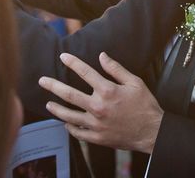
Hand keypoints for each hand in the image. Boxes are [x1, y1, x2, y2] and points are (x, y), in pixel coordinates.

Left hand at [38, 52, 161, 153]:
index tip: (62, 56)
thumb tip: (102, 55)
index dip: (72, 62)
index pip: (84, 72)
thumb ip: (116, 69)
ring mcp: (96, 124)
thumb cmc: (145, 106)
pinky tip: (65, 123)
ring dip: (56, 109)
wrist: (152, 133)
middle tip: (42, 81)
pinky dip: (70, 128)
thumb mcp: (135, 82)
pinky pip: (78, 133)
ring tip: (48, 105)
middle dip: (53, 86)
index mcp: (108, 91)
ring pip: (69, 116)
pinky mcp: (98, 137)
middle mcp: (99, 107)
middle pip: (69, 94)